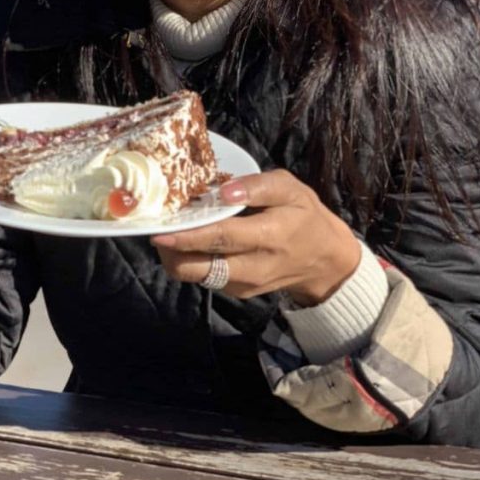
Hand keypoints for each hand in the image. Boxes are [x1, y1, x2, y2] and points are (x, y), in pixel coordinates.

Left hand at [151, 170, 360, 303]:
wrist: (324, 261)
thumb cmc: (304, 216)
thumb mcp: (290, 189)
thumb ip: (258, 186)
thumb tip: (224, 191)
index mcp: (268, 236)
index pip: (219, 238)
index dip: (186, 236)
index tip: (158, 229)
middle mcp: (253, 267)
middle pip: (197, 268)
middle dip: (169, 250)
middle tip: (155, 227)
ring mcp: (243, 285)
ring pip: (195, 276)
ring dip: (176, 256)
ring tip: (169, 230)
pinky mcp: (237, 293)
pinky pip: (204, 278)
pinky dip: (190, 260)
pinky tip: (189, 240)